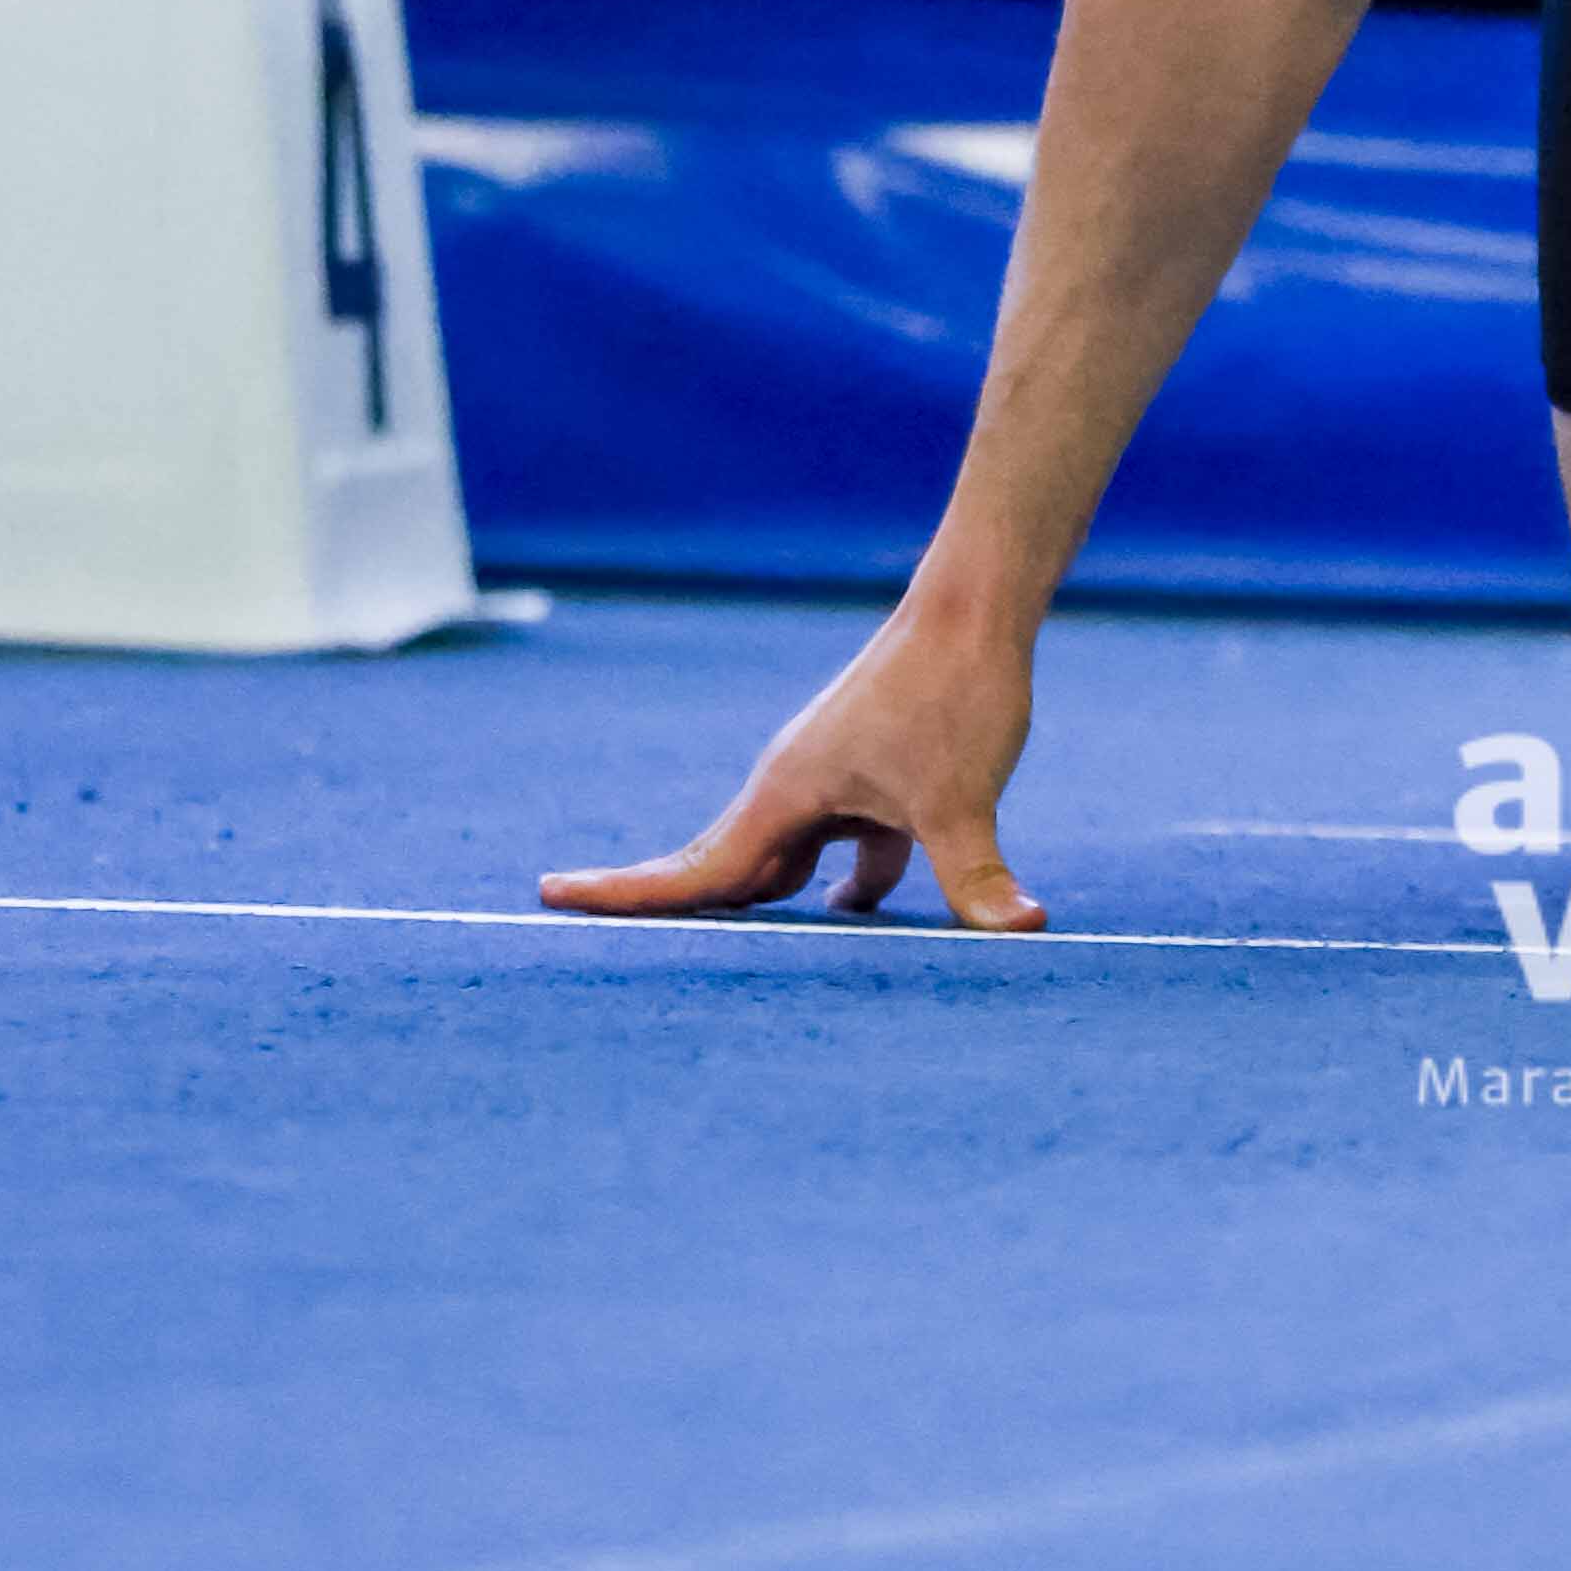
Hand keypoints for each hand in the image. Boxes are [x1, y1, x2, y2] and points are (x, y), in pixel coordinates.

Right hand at [538, 587, 1048, 931]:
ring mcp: (833, 785)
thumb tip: (1022, 934)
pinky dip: (844, 892)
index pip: (693, 870)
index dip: (621, 894)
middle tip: (587, 934)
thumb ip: (975, 876)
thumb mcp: (960, 798)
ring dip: (761, 910)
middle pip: (721, 872)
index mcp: (786, 795)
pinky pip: (842, 853)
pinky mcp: (877, 782)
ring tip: (717, 964)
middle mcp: (795, 791)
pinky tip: (858, 924)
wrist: (978, 607)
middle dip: (669, 910)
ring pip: (783, 865)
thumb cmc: (953, 692)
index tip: (548, 895)